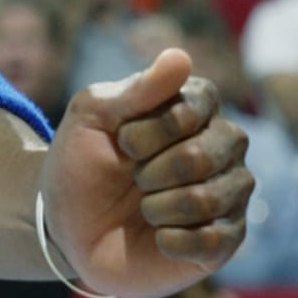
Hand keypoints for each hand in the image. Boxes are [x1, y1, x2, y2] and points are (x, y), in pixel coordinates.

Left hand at [40, 47, 253, 297]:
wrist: (68, 229)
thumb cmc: (82, 165)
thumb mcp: (92, 118)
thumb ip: (137, 90)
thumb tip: (179, 57)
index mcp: (196, 107)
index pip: (196, 105)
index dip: (148, 129)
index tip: (122, 141)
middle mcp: (224, 145)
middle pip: (202, 155)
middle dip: (150, 171)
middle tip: (132, 178)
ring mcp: (230, 192)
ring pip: (207, 199)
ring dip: (156, 207)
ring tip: (143, 207)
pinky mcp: (227, 239)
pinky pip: (213, 241)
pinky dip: (170, 241)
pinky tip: (157, 237)